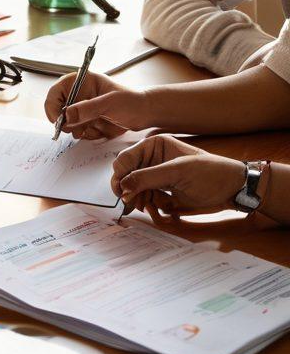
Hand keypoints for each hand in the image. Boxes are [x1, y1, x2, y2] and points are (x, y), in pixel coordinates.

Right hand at [45, 70, 149, 139]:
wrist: (146, 114)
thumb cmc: (132, 101)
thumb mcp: (110, 103)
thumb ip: (88, 108)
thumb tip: (67, 115)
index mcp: (83, 82)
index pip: (57, 91)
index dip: (52, 105)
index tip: (56, 119)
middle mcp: (80, 95)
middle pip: (59, 109)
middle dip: (68, 121)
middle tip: (79, 128)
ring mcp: (84, 109)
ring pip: (68, 123)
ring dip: (79, 129)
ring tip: (95, 128)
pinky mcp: (88, 121)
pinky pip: (79, 131)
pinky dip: (88, 134)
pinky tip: (101, 130)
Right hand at [111, 134, 246, 222]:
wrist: (233, 188)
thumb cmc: (210, 173)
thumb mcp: (177, 173)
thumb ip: (147, 178)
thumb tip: (123, 188)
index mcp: (153, 145)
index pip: (125, 159)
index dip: (120, 175)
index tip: (122, 193)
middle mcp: (151, 158)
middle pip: (126, 173)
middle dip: (128, 189)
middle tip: (132, 204)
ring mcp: (156, 173)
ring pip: (133, 186)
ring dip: (136, 198)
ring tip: (146, 208)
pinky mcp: (162, 187)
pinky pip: (144, 195)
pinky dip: (146, 203)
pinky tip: (154, 208)